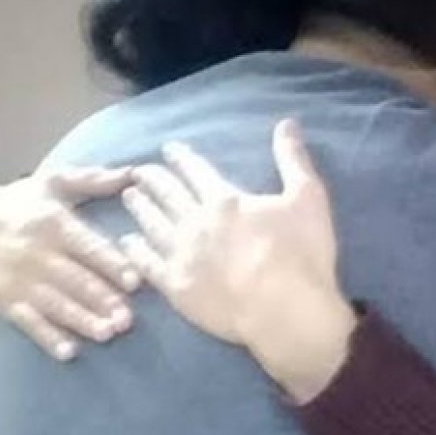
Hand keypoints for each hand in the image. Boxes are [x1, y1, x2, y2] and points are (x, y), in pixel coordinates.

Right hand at [0, 168, 140, 360]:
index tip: (135, 282)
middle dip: (102, 300)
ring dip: (82, 321)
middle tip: (128, 320)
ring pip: (55, 304)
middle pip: (74, 280)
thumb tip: (135, 173)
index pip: (87, 246)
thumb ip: (95, 180)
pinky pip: (28, 322)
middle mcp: (36, 253)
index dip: (111, 264)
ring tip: (107, 334)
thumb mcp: (55, 182)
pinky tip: (68, 352)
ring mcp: (19, 279)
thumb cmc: (25, 202)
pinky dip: (48, 338)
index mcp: (53, 223)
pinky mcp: (5, 300)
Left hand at [121, 119, 356, 402]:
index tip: (168, 150)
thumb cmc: (301, 253)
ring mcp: (183, 256)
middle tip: (139, 171)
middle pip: (168, 195)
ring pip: (153, 225)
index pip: (196, 171)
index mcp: (225, 200)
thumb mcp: (308, 197)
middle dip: (153, 179)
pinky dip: (136, 251)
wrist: (286, 311)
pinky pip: (149, 265)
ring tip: (129, 197)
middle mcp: (197, 223)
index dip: (181, 158)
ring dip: (140, 208)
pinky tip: (128, 242)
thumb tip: (287, 123)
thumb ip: (293, 159)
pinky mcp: (177, 288)